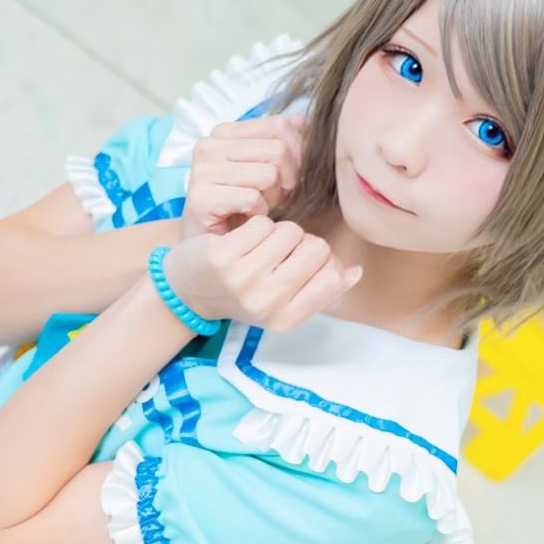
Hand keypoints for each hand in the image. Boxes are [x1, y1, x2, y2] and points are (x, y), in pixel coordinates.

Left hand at [160, 216, 361, 331]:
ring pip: (290, 231)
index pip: (332, 276)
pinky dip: (255, 225)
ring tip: (257, 247)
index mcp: (285, 320)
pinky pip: (263, 223)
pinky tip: (240, 240)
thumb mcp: (282, 303)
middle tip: (276, 253)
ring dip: (277, 232)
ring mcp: (244, 280)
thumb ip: (321, 290)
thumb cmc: (241, 293)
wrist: (187, 292)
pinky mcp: (224, 257)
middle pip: (316, 248)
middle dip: (301, 243)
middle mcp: (266, 304)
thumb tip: (355, 272)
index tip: (303, 263)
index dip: (324, 261)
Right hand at [180, 115, 306, 237]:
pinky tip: (247, 220)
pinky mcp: (200, 197)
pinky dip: (258, 215)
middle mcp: (209, 145)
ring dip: (272, 199)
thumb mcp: (270, 168)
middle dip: (287, 180)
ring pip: (269, 174)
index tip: (288, 179)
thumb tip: (308, 123)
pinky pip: (253, 199)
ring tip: (259, 209)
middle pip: (279, 150)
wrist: (217, 248)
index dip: (298, 154)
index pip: (280, 125)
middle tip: (274, 199)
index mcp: (225, 132)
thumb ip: (286, 142)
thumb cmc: (247, 208)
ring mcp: (201, 170)